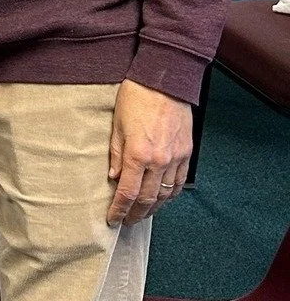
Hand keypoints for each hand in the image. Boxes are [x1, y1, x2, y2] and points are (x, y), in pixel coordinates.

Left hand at [107, 78, 192, 226]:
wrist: (164, 80)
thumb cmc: (136, 97)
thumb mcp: (117, 125)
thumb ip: (115, 154)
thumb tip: (113, 177)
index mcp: (138, 154)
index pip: (127, 193)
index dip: (119, 209)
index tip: (113, 219)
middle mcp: (159, 161)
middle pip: (147, 199)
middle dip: (135, 214)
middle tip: (127, 221)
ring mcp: (176, 158)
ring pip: (165, 194)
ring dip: (153, 208)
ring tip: (142, 214)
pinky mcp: (187, 153)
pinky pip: (179, 182)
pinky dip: (170, 195)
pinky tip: (162, 199)